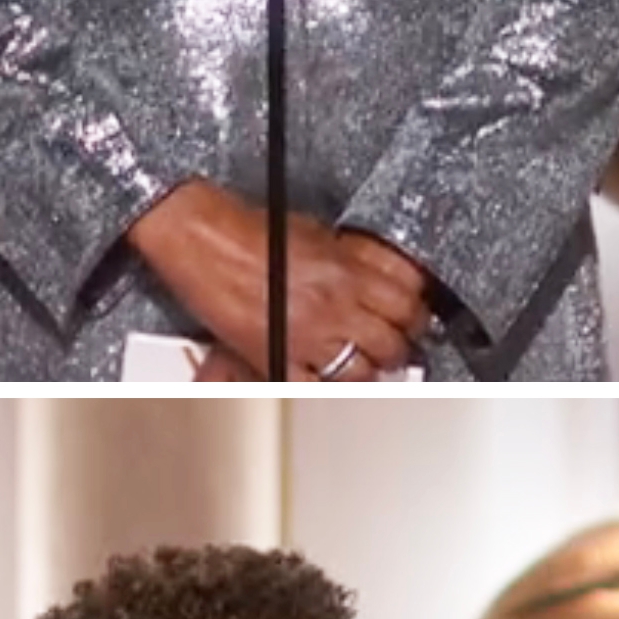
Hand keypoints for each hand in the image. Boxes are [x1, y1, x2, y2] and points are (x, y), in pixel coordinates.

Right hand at [128, 182, 427, 378]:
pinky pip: (317, 389)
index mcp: (347, 268)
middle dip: (399, 343)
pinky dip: (328, 389)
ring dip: (370, 370)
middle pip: (393, 339)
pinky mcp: (277, 357)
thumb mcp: (317, 231)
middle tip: (395, 344)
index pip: (407, 298)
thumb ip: (354, 257)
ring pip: (364, 371)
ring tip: (367, 365)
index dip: (415, 309)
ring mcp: (307, 335)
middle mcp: (334, 303)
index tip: (411, 315)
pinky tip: (331, 381)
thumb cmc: (248, 230)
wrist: (202, 239)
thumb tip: (379, 274)